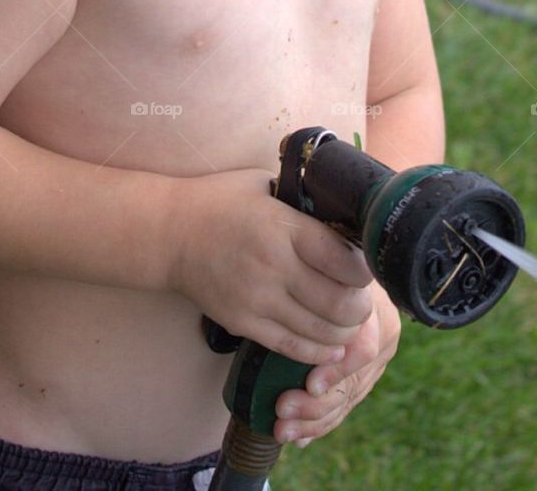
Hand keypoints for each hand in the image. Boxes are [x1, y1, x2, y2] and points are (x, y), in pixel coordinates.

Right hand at [167, 168, 373, 364]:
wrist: (169, 233)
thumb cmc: (219, 201)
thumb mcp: (265, 186)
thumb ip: (302, 202)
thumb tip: (341, 212)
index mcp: (284, 227)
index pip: (345, 260)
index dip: (366, 270)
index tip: (368, 267)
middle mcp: (274, 266)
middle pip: (340, 304)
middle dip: (361, 307)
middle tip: (362, 301)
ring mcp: (257, 299)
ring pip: (321, 332)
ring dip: (345, 332)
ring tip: (349, 322)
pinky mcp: (243, 323)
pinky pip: (291, 347)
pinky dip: (319, 351)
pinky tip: (331, 346)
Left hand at [273, 282, 401, 446]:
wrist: (341, 266)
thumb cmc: (322, 261)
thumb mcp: (325, 267)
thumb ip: (318, 284)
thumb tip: (296, 297)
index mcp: (376, 308)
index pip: (363, 348)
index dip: (337, 369)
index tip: (310, 383)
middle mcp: (382, 337)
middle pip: (353, 382)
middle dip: (316, 403)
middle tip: (282, 409)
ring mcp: (376, 361)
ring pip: (348, 400)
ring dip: (314, 420)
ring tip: (283, 429)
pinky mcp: (365, 378)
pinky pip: (346, 405)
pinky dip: (322, 423)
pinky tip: (301, 438)